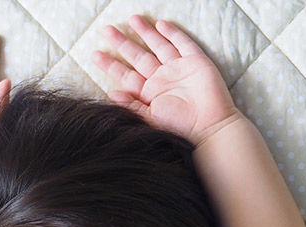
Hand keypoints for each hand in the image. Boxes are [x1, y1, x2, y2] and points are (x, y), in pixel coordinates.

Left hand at [92, 16, 242, 146]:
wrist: (209, 128)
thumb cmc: (179, 128)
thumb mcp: (149, 119)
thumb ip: (131, 106)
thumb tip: (111, 93)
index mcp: (148, 93)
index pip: (125, 75)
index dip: (110, 64)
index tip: (95, 54)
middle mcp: (161, 78)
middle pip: (137, 56)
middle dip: (123, 42)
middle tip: (107, 30)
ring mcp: (178, 69)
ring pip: (158, 46)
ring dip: (145, 32)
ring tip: (131, 19)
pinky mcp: (196, 62)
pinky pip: (182, 44)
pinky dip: (172, 34)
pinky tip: (160, 24)